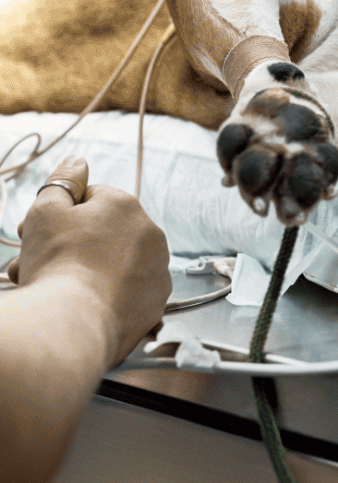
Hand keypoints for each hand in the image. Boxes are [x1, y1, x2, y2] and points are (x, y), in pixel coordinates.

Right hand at [8, 157, 170, 364]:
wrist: (72, 321)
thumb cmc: (58, 262)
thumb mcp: (48, 209)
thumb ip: (64, 181)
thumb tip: (77, 161)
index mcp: (128, 207)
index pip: (91, 200)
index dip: (59, 215)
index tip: (34, 232)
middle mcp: (151, 236)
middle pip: (102, 234)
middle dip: (67, 244)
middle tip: (34, 260)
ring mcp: (157, 271)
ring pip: (113, 265)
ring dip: (83, 270)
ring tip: (50, 285)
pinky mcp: (155, 304)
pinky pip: (126, 294)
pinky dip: (104, 296)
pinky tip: (79, 303)